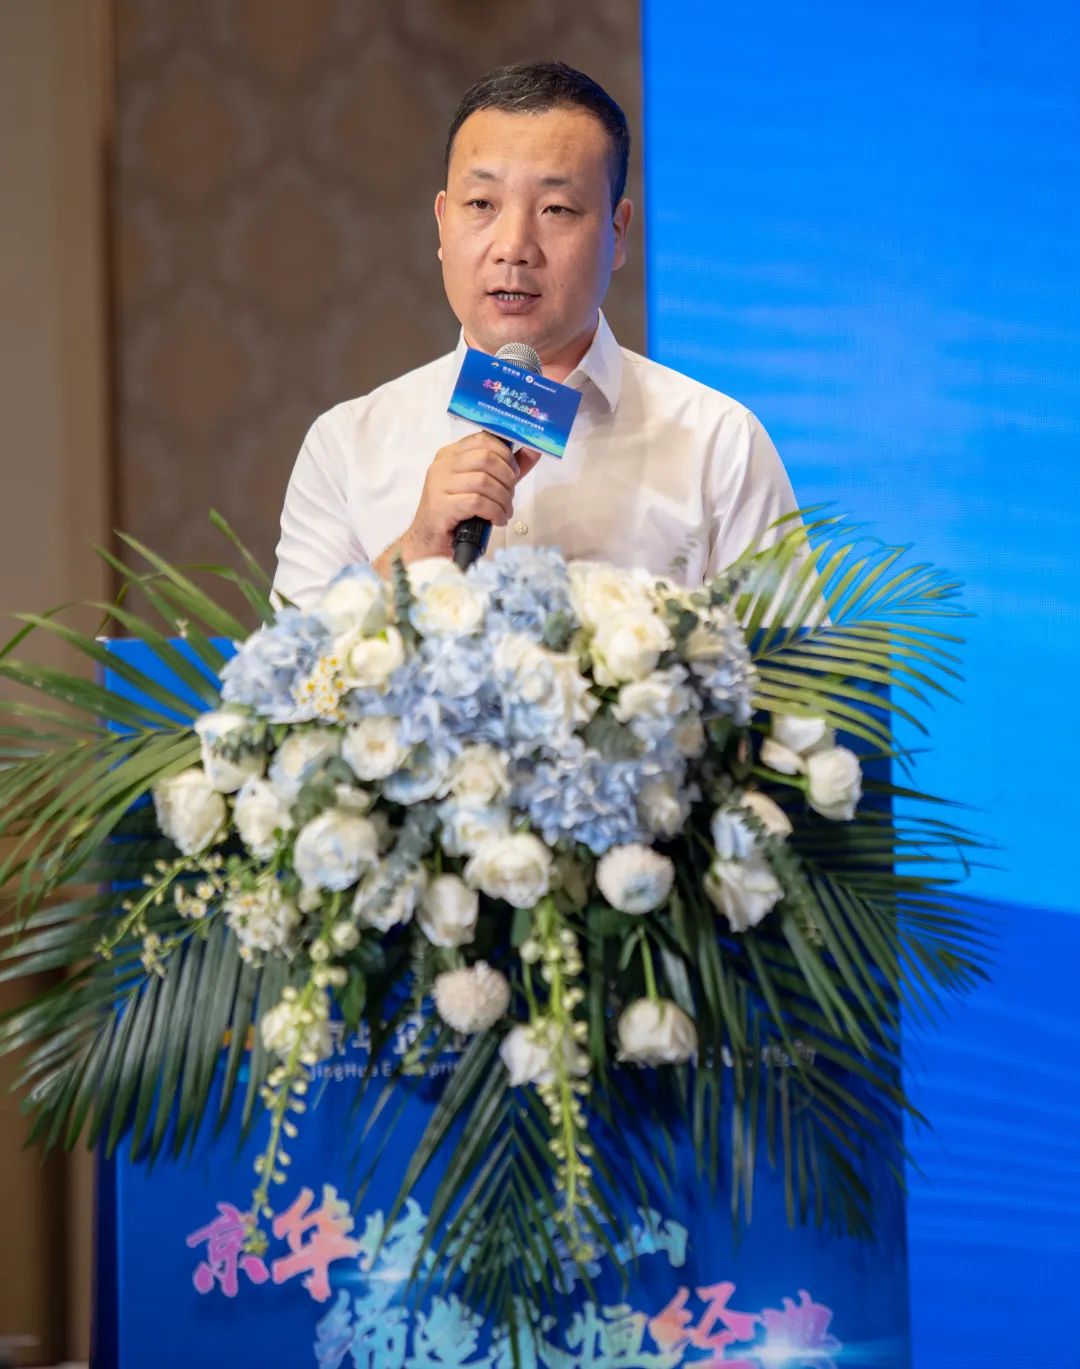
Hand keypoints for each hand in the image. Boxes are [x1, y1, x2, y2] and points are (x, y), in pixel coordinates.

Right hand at [400, 432, 541, 560]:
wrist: (429, 544)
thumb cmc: (458, 514)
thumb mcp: (483, 487)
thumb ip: (507, 468)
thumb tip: (535, 450)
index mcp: (451, 454)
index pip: (483, 439)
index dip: (506, 455)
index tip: (514, 473)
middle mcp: (443, 464)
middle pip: (486, 458)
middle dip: (507, 478)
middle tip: (509, 496)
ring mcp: (439, 484)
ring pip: (483, 481)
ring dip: (503, 498)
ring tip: (505, 511)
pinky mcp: (440, 505)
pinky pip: (477, 502)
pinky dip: (494, 511)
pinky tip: (497, 520)